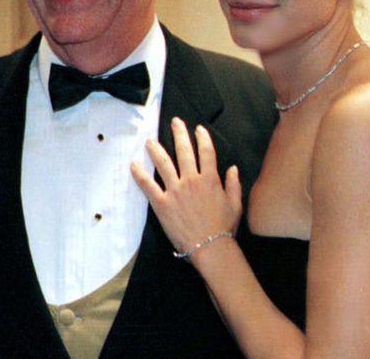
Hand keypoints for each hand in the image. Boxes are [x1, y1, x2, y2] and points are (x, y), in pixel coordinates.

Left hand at [130, 117, 241, 257]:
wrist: (211, 247)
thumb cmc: (224, 229)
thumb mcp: (235, 204)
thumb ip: (234, 184)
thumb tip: (233, 169)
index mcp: (211, 180)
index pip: (206, 152)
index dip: (202, 138)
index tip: (198, 129)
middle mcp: (192, 180)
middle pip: (184, 151)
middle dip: (179, 133)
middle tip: (174, 122)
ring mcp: (176, 191)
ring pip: (163, 163)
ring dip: (156, 149)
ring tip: (149, 141)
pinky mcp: (162, 203)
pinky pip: (148, 184)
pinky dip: (139, 173)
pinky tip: (134, 164)